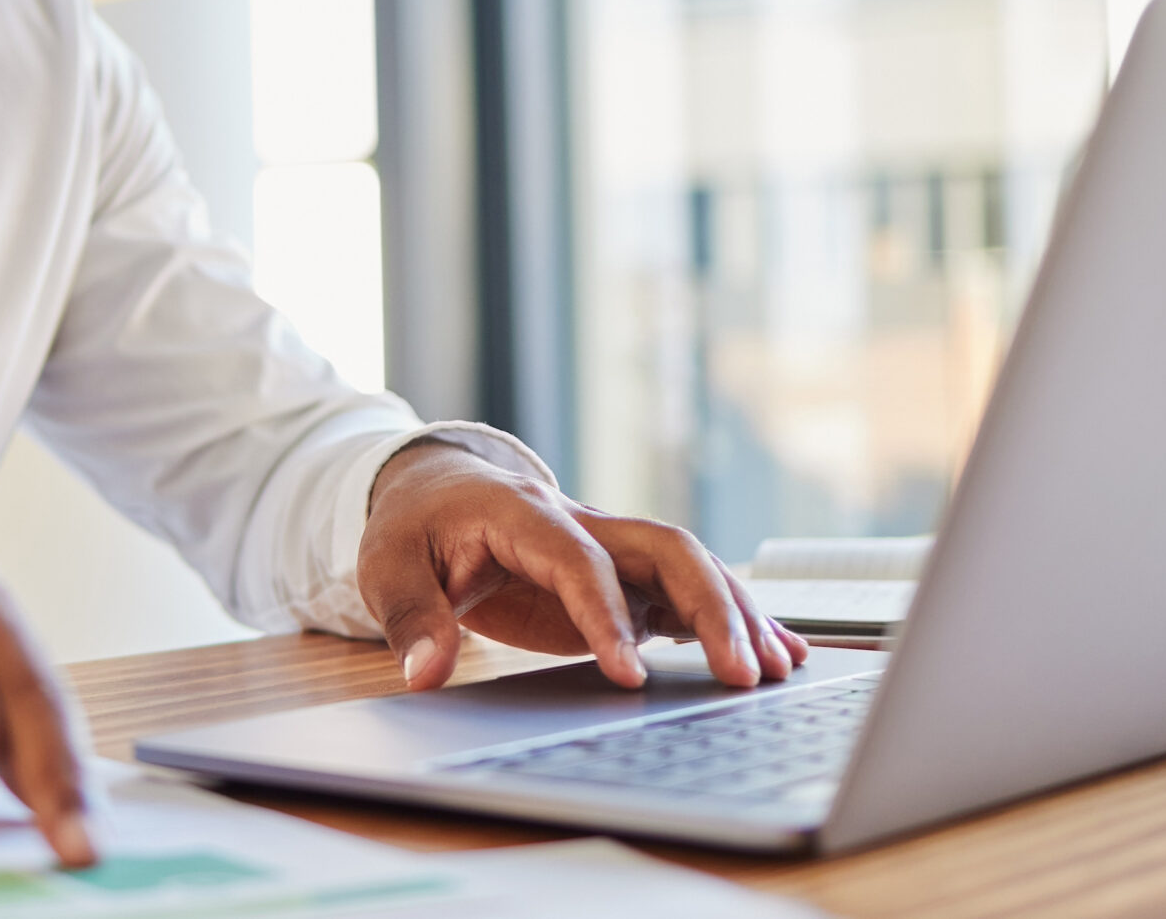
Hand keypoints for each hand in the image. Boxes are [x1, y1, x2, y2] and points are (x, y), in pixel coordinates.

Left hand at [358, 442, 808, 691]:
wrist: (436, 489)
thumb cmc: (414, 526)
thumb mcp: (388, 564)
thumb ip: (409, 618)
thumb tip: (423, 674)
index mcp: (523, 511)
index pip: (578, 559)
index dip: (606, 615)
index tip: (627, 676)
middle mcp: (582, 520)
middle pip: (665, 547)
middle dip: (710, 608)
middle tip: (740, 676)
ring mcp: (611, 546)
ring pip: (690, 566)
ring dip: (736, 614)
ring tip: (776, 674)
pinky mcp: (625, 577)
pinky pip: (688, 591)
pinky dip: (734, 621)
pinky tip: (777, 657)